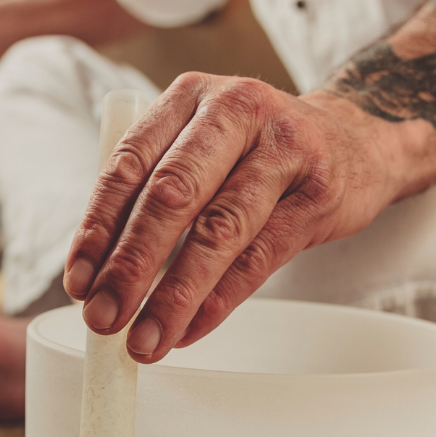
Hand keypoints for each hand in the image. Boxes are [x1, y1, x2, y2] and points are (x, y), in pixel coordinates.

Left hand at [62, 72, 403, 363]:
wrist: (357, 138)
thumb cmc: (257, 150)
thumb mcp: (201, 145)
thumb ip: (151, 192)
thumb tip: (98, 274)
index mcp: (189, 97)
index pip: (129, 165)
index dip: (98, 228)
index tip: (78, 281)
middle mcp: (235, 112)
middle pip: (172, 197)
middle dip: (130, 266)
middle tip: (104, 317)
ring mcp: (283, 151)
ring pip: (218, 233)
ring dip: (174, 296)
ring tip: (144, 339)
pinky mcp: (319, 195)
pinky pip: (259, 259)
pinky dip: (218, 302)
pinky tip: (188, 329)